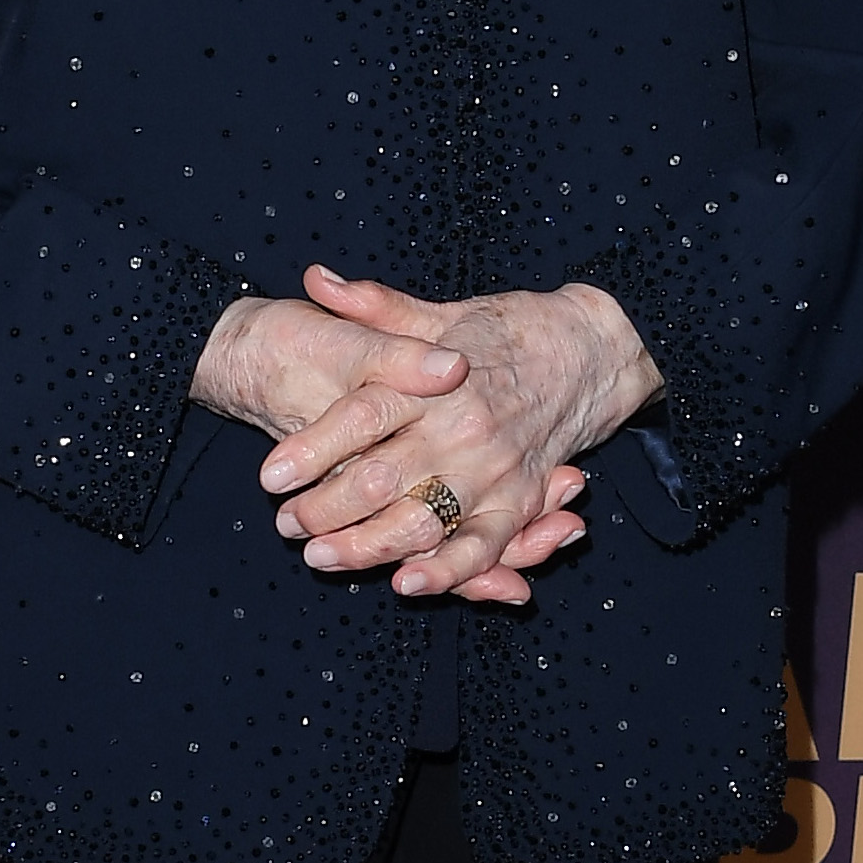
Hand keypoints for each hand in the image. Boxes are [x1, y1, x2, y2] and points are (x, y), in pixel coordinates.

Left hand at [195, 282, 587, 606]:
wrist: (591, 351)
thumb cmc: (508, 331)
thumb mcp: (440, 314)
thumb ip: (375, 308)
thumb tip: (317, 279)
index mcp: (436, 381)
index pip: (362, 418)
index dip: (311, 450)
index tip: (271, 477)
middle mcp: (463, 428)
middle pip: (380, 478)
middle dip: (324, 509)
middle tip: (285, 524)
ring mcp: (493, 468)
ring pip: (421, 521)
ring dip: (367, 547)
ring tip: (320, 557)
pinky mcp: (520, 499)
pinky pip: (482, 547)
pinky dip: (446, 571)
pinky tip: (405, 583)